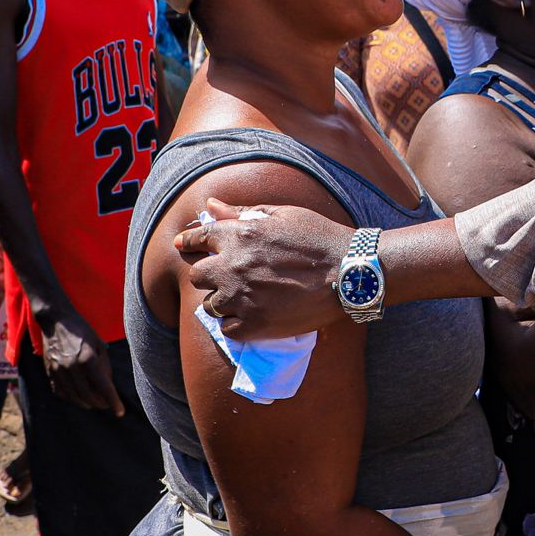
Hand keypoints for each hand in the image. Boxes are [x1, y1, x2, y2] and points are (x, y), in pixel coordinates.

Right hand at [36, 307, 124, 413]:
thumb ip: (105, 367)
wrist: (56, 321)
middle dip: (101, 403)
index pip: (103, 387)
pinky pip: (60, 393)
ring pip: (74, 397)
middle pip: (88, 396)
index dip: (113, 401)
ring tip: (96, 402)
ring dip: (87, 403)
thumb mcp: (100, 345)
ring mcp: (58, 371)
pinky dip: (71, 397)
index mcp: (88, 359)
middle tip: (108, 404)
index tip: (120, 412)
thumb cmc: (83, 331)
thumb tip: (108, 386)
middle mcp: (72, 367)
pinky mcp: (49, 372)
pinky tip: (79, 396)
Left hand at [175, 198, 351, 340]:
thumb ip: (242, 211)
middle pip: (198, 276)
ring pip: (210, 305)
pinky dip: (236, 324)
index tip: (184, 247)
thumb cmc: (320, 237)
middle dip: (210, 274)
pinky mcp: (254, 325)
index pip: (198, 239)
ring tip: (244, 297)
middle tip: (229, 276)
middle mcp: (233, 266)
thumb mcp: (283, 214)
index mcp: (239, 235)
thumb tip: (210, 206)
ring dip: (223, 300)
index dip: (189, 243)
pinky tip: (252, 315)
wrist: (349, 272)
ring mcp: (241, 298)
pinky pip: (227, 329)